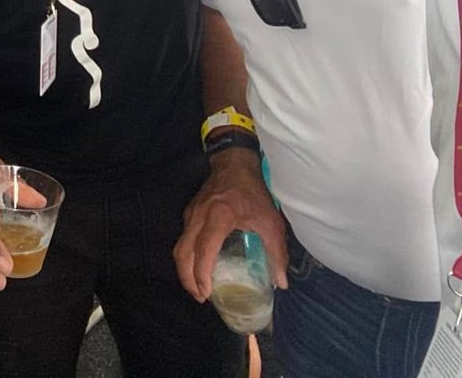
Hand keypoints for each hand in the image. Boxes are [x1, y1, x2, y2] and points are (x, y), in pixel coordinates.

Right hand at [172, 148, 288, 301]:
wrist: (234, 163)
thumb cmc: (253, 193)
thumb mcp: (271, 221)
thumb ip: (276, 252)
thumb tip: (281, 283)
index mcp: (218, 218)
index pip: (203, 250)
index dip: (201, 274)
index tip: (206, 293)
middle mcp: (199, 217)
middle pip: (182, 252)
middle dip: (188, 278)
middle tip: (201, 296)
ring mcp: (191, 214)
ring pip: (179, 246)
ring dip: (185, 269)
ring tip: (198, 286)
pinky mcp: (190, 212)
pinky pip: (183, 238)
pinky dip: (187, 256)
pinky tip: (199, 264)